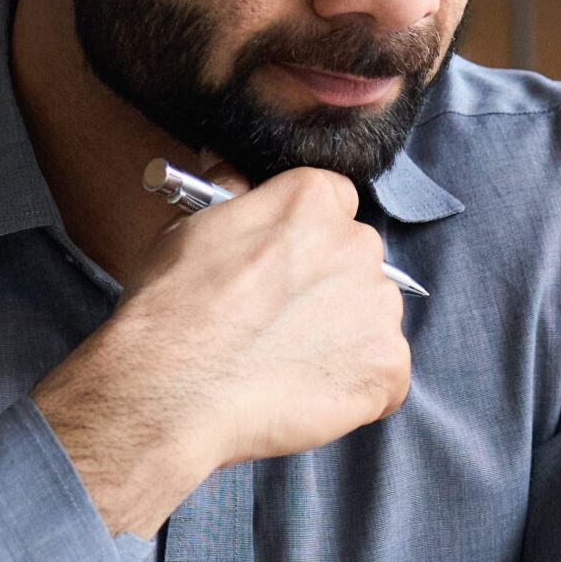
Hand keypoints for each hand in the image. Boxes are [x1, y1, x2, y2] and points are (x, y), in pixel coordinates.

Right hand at [34, 164, 410, 533]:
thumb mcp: (189, 225)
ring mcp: (379, 307)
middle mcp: (357, 243)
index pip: (334, 203)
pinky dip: (355, 389)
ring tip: (286, 363)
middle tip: (279, 322)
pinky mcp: (388, 366)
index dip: (307, 238)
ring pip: (373, 318)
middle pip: (358, 260)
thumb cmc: (172, 310)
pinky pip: (384, 375)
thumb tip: (231, 167)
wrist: (175, 391)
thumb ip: (230, 191)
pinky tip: (307, 394)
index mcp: (312, 198)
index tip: (283, 267)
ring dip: (343, 337)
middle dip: (328, 287)